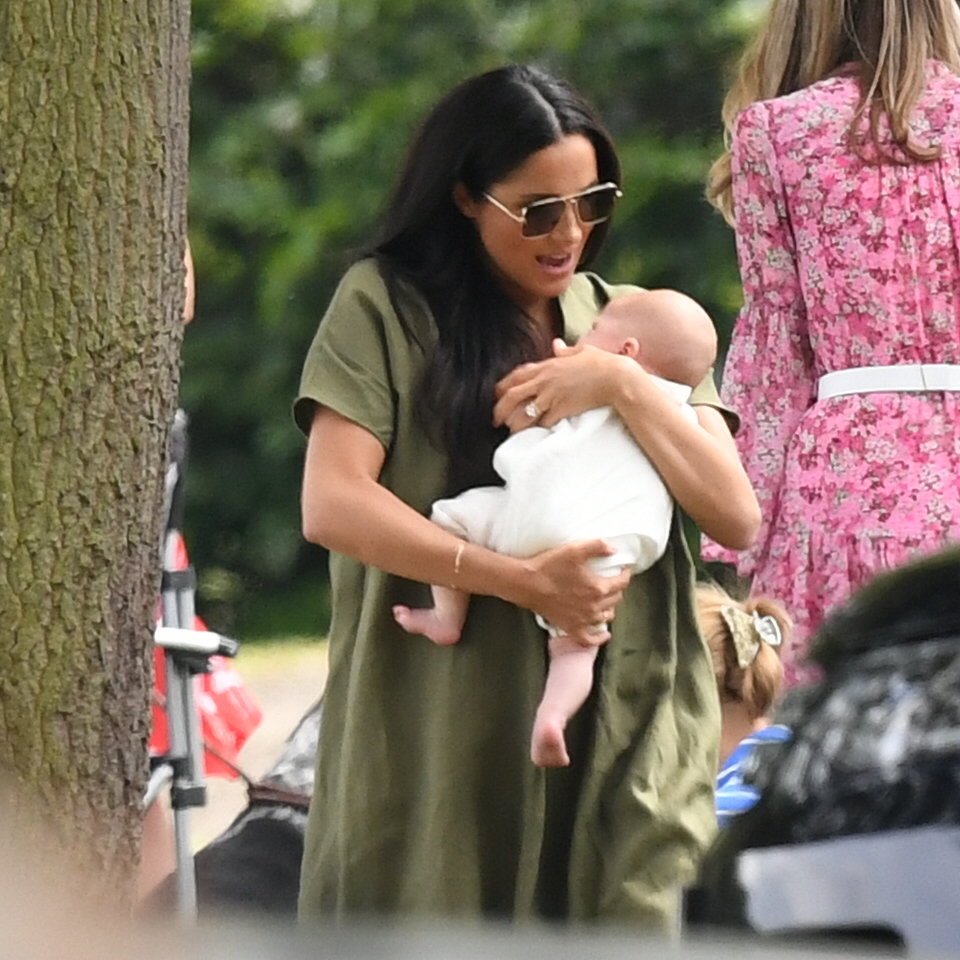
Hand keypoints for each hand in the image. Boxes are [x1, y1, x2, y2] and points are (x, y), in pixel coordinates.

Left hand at [493, 339, 630, 432]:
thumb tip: (556, 344)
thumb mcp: (581, 351)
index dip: (503, 387)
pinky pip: (543, 422)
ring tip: (512, 431)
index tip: (497, 396)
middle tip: (496, 420)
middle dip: (500, 409)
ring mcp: (552, 396)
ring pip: (524, 413)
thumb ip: (565, 350)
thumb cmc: (602, 363)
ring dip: (516, 423)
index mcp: (548, 365)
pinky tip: (535, 434)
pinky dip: (538, 429)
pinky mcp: (561, 410)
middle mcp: (545, 381)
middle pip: (512, 396)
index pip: (517, 375)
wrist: (616, 378)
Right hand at [520, 539, 630, 645]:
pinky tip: (604, 634)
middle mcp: (594, 607)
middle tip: (613, 582)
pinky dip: (599, 638)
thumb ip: (597, 546)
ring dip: (610, 608)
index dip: (626, 575)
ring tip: (607, 601)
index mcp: (598, 588)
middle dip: (617, 589)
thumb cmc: (550, 566)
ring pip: (606, 617)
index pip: (621, 583)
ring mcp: (583, 620)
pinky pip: (590, 639)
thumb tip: (614, 549)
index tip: (625, 570)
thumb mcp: (574, 550)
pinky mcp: (571, 628)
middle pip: (615, 599)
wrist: (527, 584)